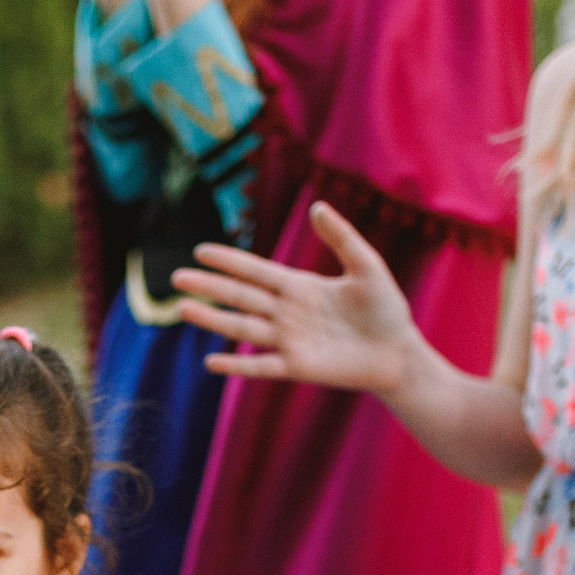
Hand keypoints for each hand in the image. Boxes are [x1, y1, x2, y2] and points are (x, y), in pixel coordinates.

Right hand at [174, 201, 423, 391]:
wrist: (398, 353)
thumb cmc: (386, 309)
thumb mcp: (367, 266)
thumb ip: (343, 238)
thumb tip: (318, 207)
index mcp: (299, 286)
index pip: (256, 271)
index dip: (230, 261)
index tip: (201, 251)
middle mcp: (287, 313)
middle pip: (240, 297)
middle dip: (209, 286)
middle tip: (176, 277)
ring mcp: (289, 341)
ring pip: (242, 328)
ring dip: (213, 320)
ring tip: (184, 309)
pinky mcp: (297, 367)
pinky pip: (261, 366)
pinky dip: (237, 365)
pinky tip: (211, 363)